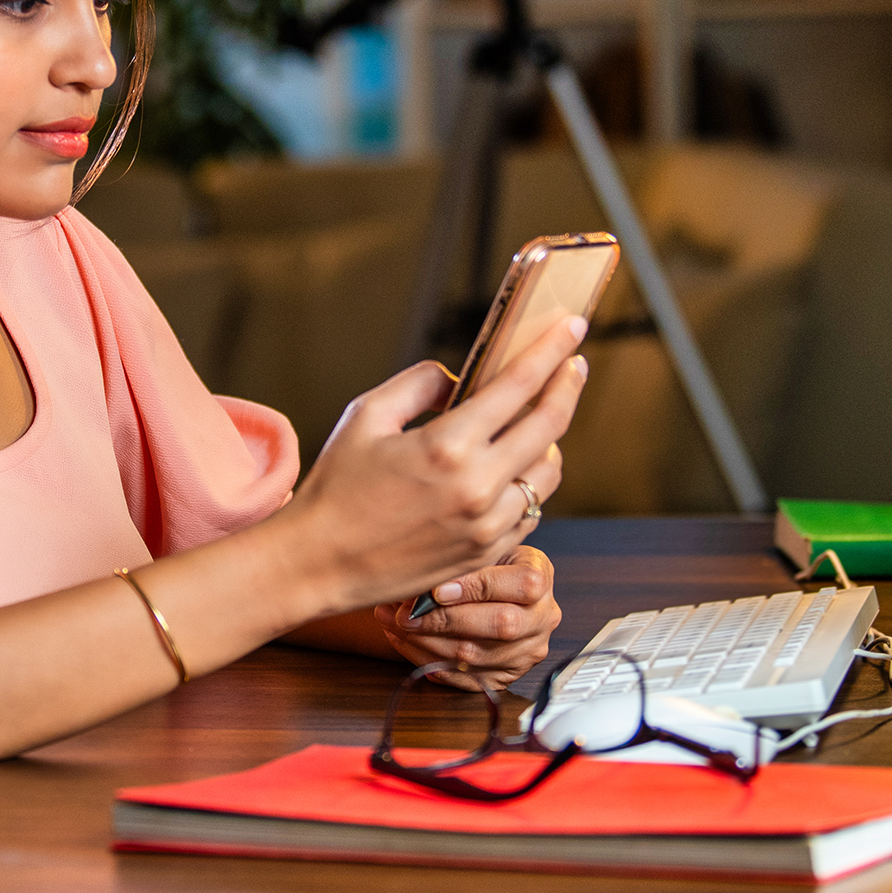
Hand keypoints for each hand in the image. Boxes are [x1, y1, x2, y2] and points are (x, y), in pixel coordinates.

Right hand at [268, 316, 584, 615]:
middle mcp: (477, 486)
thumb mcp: (366, 416)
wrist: (318, 564)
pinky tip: (515, 471)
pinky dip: (529, 486)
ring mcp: (486, 526)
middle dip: (568, 385)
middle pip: (550, 426)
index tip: (572, 328)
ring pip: (547, 473)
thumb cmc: (335, 488)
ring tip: (536, 423)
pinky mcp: (486, 553)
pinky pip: (530, 512)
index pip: (519, 385)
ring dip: (550, 441)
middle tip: (573, 365)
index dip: (552, 350)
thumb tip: (460, 380)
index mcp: (447, 444)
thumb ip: (420, 384)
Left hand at [386, 546, 559, 688]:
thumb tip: (423, 581)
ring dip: (427, 642)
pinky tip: (404, 642)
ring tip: (394, 624)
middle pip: (502, 625)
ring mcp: (526, 652)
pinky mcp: (505, 676)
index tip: (436, 590)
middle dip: (446, 621)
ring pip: (477, 656)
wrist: (496, 588)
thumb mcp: (484, 548)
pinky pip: (465, 678)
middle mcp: (542, 618)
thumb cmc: (485, 562)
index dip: (476, 588)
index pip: (520, 585)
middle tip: (405, 613)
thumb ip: (463, 560)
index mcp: (541, 578)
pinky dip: (428, 661)